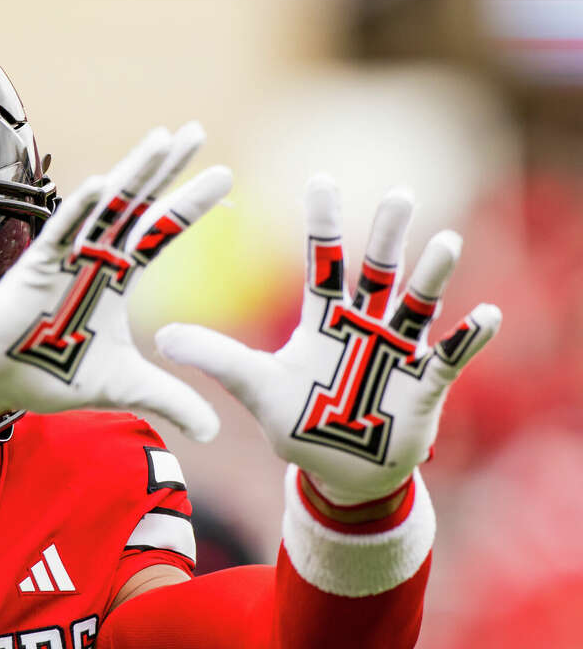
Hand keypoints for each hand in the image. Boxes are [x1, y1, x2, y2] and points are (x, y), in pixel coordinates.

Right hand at [0, 124, 231, 440]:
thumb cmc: (49, 373)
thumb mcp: (123, 388)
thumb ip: (168, 399)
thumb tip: (214, 433)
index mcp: (115, 278)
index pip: (159, 233)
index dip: (189, 206)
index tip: (226, 178)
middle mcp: (95, 258)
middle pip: (138, 205)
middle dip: (167, 169)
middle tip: (197, 131)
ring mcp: (66, 258)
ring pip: (105, 207)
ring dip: (133, 173)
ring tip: (161, 138)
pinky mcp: (36, 268)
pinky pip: (60, 232)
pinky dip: (79, 209)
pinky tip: (101, 183)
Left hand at [155, 175, 500, 505]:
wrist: (340, 470)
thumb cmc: (298, 422)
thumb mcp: (255, 388)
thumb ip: (216, 359)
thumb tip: (161, 337)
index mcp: (323, 322)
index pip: (322, 262)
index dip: (321, 224)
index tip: (319, 178)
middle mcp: (364, 326)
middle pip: (376, 273)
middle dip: (386, 236)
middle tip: (397, 194)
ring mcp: (398, 352)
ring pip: (417, 305)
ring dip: (432, 276)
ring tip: (446, 243)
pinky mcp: (425, 385)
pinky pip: (452, 357)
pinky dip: (469, 338)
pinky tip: (487, 315)